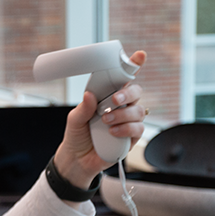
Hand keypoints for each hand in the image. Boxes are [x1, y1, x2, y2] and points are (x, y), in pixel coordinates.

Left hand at [53, 50, 146, 188]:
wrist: (76, 159)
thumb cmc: (77, 135)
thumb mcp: (75, 119)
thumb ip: (83, 107)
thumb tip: (90, 95)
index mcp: (107, 97)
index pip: (122, 79)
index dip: (133, 66)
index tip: (140, 56)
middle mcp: (120, 107)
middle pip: (136, 92)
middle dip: (127, 94)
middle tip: (114, 101)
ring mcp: (128, 122)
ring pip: (139, 111)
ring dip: (123, 114)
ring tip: (105, 121)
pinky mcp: (131, 138)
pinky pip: (138, 129)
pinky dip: (126, 129)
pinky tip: (112, 132)